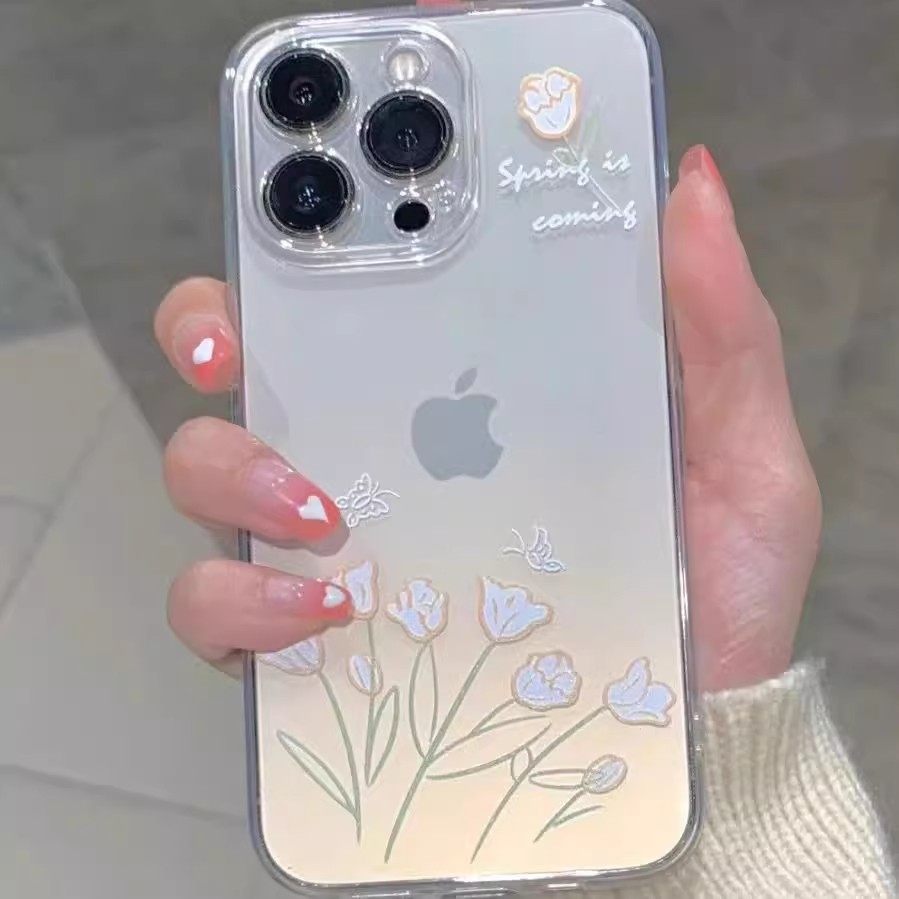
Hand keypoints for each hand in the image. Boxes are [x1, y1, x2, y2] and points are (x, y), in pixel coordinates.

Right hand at [155, 145, 819, 690]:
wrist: (682, 725)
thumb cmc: (707, 587)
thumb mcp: (736, 452)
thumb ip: (717, 330)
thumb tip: (688, 186)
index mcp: (450, 394)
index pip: (345, 295)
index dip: (291, 244)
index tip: (291, 223)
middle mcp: (374, 455)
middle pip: (241, 366)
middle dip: (208, 332)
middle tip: (239, 352)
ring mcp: (329, 546)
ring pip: (203, 476)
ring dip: (230, 474)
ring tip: (323, 514)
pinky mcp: (310, 643)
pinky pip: (219, 609)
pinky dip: (242, 602)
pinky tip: (326, 611)